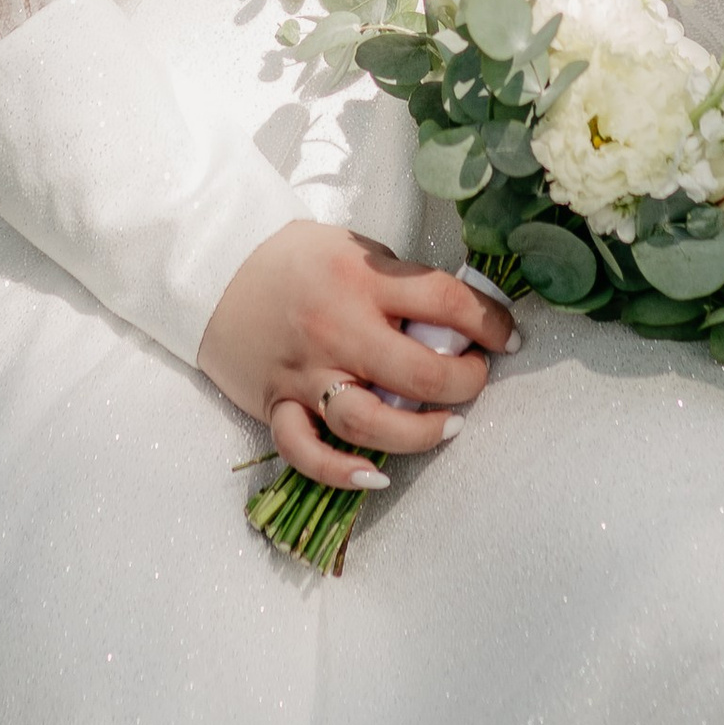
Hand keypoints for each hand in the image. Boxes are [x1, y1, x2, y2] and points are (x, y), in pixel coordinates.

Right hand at [198, 220, 515, 490]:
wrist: (215, 267)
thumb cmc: (296, 258)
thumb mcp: (355, 249)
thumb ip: (399, 283)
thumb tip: (455, 321)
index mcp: (362, 278)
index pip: (444, 301)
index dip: (490, 322)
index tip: (508, 336)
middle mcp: (337, 327)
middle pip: (418, 372)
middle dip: (465, 383)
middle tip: (475, 379)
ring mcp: (305, 372)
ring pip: (370, 422)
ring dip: (419, 433)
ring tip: (447, 426)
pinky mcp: (276, 403)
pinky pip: (306, 451)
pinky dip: (341, 471)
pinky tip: (375, 475)